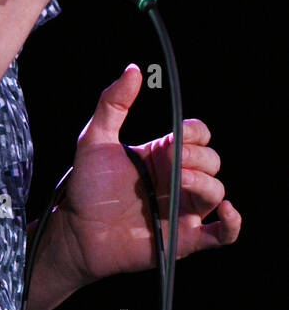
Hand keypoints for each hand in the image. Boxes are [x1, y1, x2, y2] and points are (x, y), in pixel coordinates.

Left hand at [50, 63, 241, 286]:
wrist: (76, 232)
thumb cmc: (87, 188)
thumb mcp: (94, 140)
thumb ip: (112, 104)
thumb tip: (133, 69)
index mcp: (162, 155)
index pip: (198, 136)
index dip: (195, 132)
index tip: (177, 134)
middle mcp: (178, 180)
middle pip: (212, 161)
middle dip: (198, 156)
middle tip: (173, 159)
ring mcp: (183, 210)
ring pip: (217, 191)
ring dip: (205, 183)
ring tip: (180, 181)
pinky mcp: (185, 240)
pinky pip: (223, 234)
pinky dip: (233, 223)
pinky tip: (226, 209)